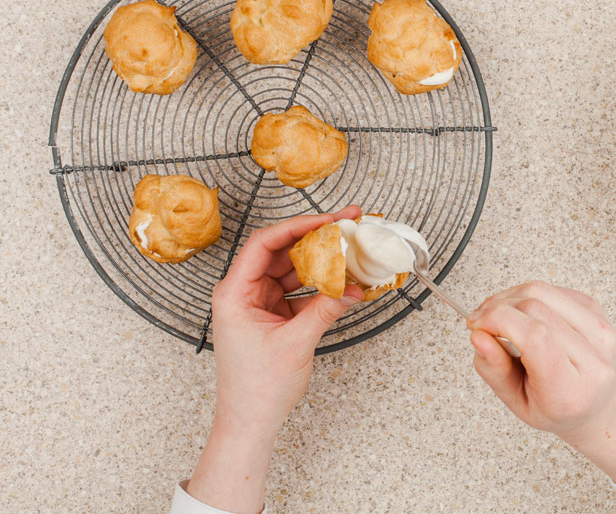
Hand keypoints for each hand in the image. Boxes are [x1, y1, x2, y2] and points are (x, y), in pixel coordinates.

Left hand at [186, 207, 364, 513]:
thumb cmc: (256, 389)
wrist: (249, 423)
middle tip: (347, 222)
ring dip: (321, 258)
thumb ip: (326, 309)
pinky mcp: (273, 315)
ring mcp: (258, 303)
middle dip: (315, 236)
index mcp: (234, 293)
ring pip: (292, 268)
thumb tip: (354, 286)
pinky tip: (344, 278)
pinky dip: (321, 283)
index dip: (297, 226)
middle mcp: (243, 292)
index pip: (264, 243)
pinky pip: (299, 289)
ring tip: (350, 246)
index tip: (328, 219)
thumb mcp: (296, 343)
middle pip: (280, 250)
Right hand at [467, 281, 615, 484]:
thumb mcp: (518, 403)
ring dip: (510, 297)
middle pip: (537, 308)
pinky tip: (524, 315)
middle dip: (498, 307)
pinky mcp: (598, 312)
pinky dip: (529, 296)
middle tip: (481, 322)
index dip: (499, 320)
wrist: (597, 403)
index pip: (535, 337)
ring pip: (544, 292)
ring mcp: (601, 332)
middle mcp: (593, 359)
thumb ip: (495, 371)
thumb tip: (478, 336)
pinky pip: (554, 290)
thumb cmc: (556, 406)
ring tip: (497, 315)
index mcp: (570, 391)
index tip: (476, 325)